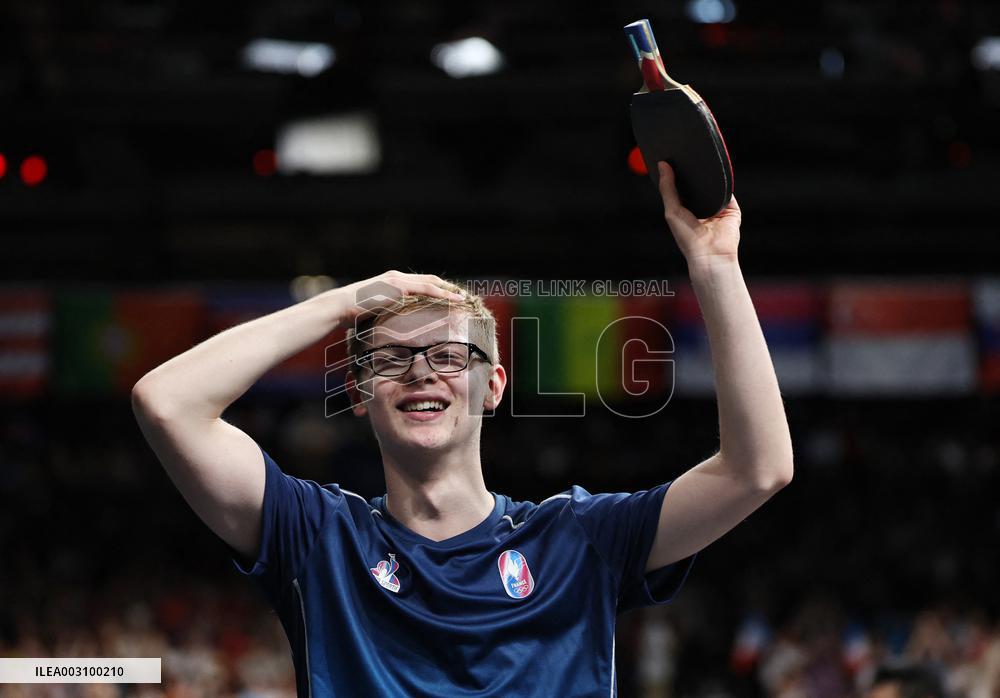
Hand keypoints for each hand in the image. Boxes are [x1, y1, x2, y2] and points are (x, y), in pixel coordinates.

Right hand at [325, 270, 463, 323]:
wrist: (340, 307)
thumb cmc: (352, 314)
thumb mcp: (374, 313)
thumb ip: (386, 315)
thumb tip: (391, 331)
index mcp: (393, 283)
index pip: (420, 284)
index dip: (437, 289)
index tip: (450, 297)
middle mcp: (397, 278)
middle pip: (430, 280)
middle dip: (448, 287)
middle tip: (463, 296)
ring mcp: (398, 281)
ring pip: (432, 283)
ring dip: (449, 290)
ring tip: (464, 298)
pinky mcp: (399, 287)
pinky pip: (427, 289)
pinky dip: (443, 294)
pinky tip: (455, 300)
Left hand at [657, 161, 741, 268]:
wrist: (710, 253)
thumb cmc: (687, 237)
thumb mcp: (672, 211)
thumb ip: (667, 188)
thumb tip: (662, 165)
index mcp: (685, 208)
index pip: (681, 185)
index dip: (676, 171)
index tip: (669, 155)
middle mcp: (701, 206)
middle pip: (697, 182)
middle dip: (691, 168)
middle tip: (683, 149)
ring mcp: (717, 206)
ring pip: (713, 183)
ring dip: (707, 172)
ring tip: (698, 154)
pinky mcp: (731, 207)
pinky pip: (727, 188)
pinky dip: (723, 180)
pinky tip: (715, 170)